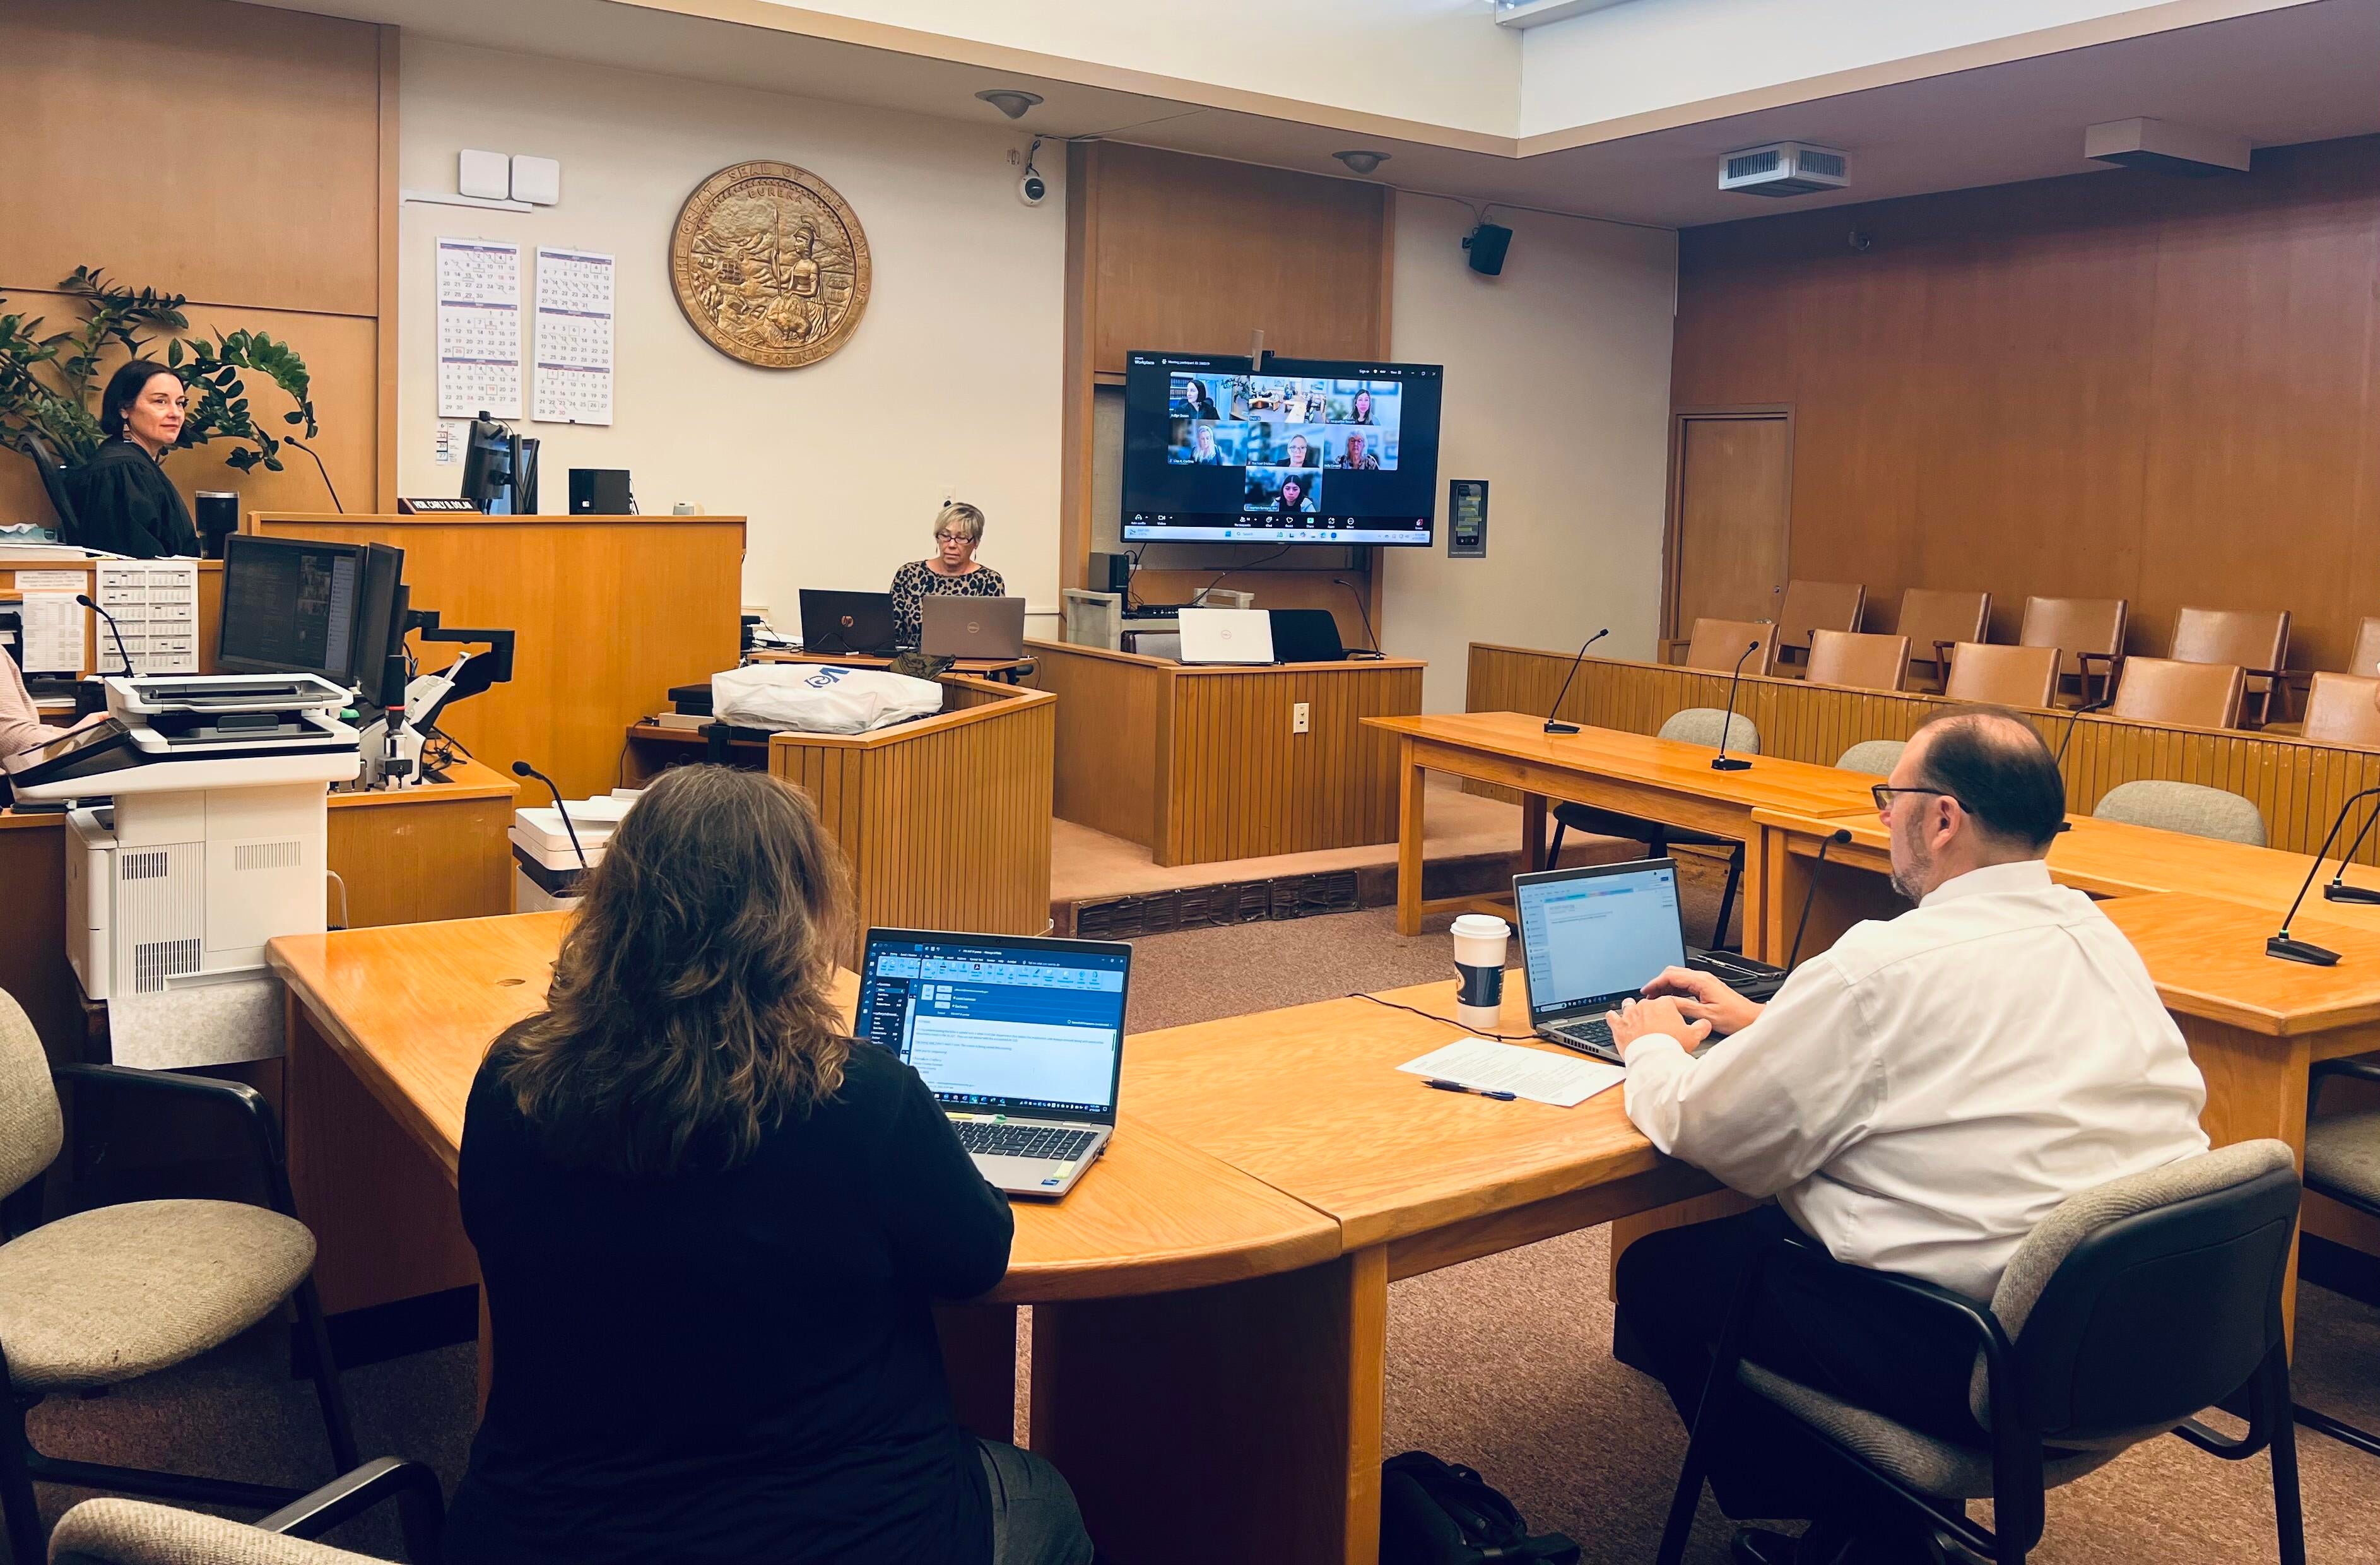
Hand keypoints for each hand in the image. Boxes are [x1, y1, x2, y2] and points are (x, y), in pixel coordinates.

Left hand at [1605, 995, 1710, 1059]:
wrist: (1654, 1059)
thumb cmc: (1672, 1046)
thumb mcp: (1694, 1036)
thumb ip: (1701, 1026)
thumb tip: (1705, 1023)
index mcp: (1664, 1004)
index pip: (1668, 1001)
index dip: (1670, 1009)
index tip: (1670, 1015)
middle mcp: (1645, 1006)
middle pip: (1647, 1003)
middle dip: (1650, 1010)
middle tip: (1653, 1020)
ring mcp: (1630, 1014)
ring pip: (1628, 1006)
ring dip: (1630, 1009)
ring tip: (1633, 1014)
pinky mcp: (1619, 1025)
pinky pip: (1612, 1017)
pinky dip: (1612, 1017)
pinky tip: (1613, 1017)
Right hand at [1639, 966, 1763, 1037]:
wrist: (1750, 1018)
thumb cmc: (1734, 1017)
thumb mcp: (1706, 1014)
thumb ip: (1684, 1006)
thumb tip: (1666, 1003)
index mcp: (1701, 981)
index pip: (1671, 975)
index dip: (1655, 983)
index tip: (1646, 992)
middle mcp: (1703, 978)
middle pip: (1673, 973)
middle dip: (1658, 983)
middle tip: (1648, 996)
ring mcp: (1705, 982)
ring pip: (1679, 978)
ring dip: (1666, 987)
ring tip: (1657, 1000)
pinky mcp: (1707, 987)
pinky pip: (1686, 984)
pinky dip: (1675, 990)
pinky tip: (1671, 1000)